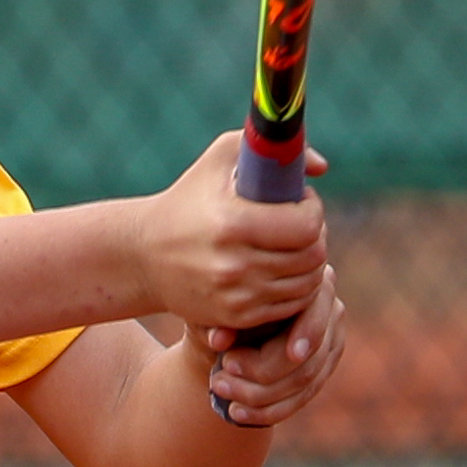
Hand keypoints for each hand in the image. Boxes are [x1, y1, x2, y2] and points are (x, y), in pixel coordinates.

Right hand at [134, 132, 328, 334]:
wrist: (144, 255)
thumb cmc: (189, 198)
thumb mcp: (221, 159)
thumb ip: (273, 149)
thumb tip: (322, 167)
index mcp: (232, 223)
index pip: (306, 226)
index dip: (313, 209)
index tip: (301, 200)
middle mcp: (235, 264)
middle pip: (313, 257)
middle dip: (316, 236)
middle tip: (301, 223)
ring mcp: (236, 296)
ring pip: (307, 284)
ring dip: (310, 263)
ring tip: (293, 245)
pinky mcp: (236, 317)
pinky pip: (290, 306)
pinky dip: (296, 288)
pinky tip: (282, 268)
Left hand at [205, 268, 346, 427]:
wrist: (228, 332)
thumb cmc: (220, 310)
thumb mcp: (214, 310)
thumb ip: (218, 321)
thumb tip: (218, 339)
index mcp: (309, 281)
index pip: (319, 310)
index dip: (310, 333)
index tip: (292, 353)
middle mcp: (329, 308)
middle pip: (312, 354)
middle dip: (266, 371)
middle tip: (224, 368)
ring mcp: (330, 343)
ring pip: (306, 381)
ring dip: (260, 394)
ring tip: (220, 388)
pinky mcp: (321, 371)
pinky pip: (301, 399)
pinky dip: (267, 411)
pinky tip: (236, 413)